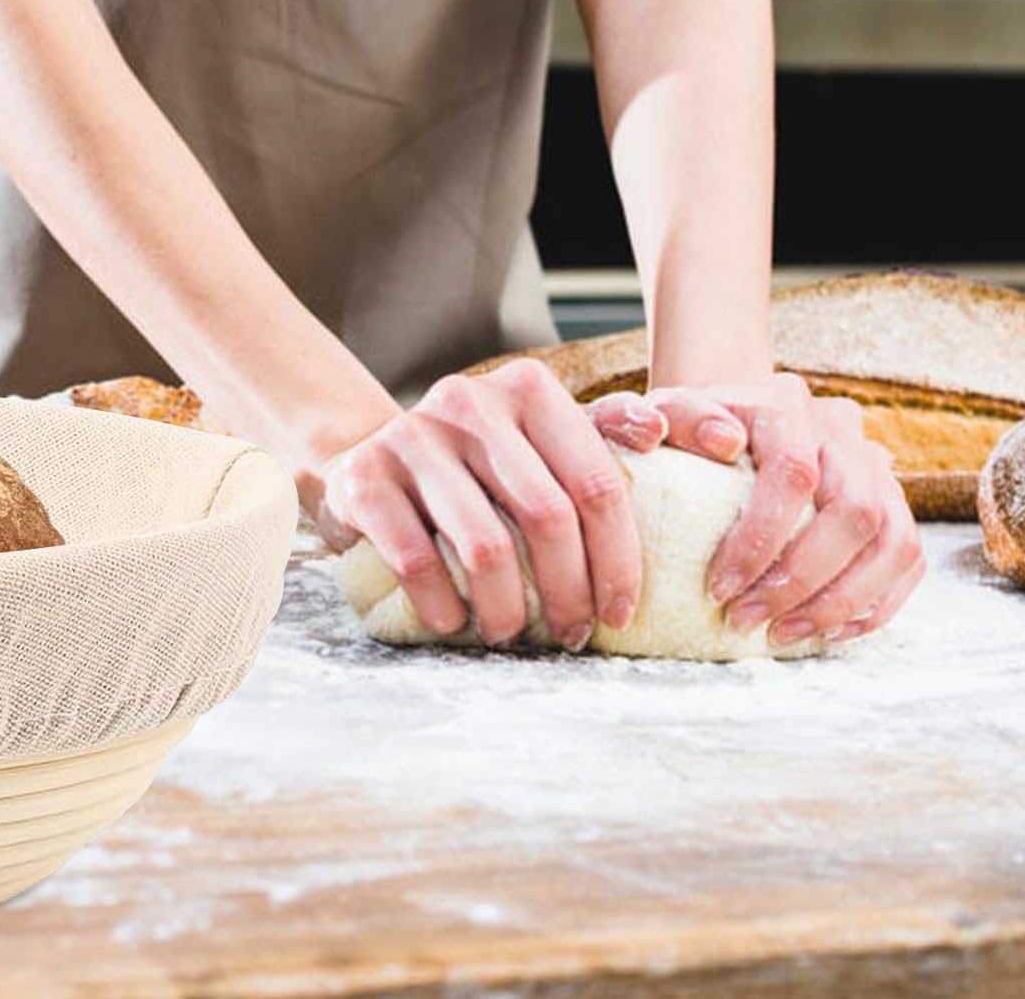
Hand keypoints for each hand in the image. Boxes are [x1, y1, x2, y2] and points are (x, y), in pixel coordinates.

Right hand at [316, 361, 667, 648]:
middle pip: (546, 516)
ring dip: (507, 610)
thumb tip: (660, 428)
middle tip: (570, 635)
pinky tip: (453, 621)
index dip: (618, 560)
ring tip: (510, 633)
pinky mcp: (364, 477)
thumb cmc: (477, 466)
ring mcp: (412, 436)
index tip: (619, 612)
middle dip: (568, 593)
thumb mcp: (540, 440)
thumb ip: (604, 433)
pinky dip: (444, 606)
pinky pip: (418, 560)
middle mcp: (469, 402)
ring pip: (485, 546)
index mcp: (527, 389)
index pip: (595, 482)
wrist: (368, 461)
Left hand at [650, 371, 924, 645]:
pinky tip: (827, 633)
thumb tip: (722, 442)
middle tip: (745, 620)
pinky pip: (907, 560)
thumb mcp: (658, 416)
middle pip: (854, 513)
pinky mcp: (893, 503)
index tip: (718, 588)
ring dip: (839, 602)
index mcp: (784, 403)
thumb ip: (663, 419)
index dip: (761, 539)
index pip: (794, 472)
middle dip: (801, 581)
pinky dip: (874, 604)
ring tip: (781, 635)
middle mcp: (841, 430)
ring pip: (892, 542)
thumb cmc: (686, 430)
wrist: (728, 420)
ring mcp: (875, 466)